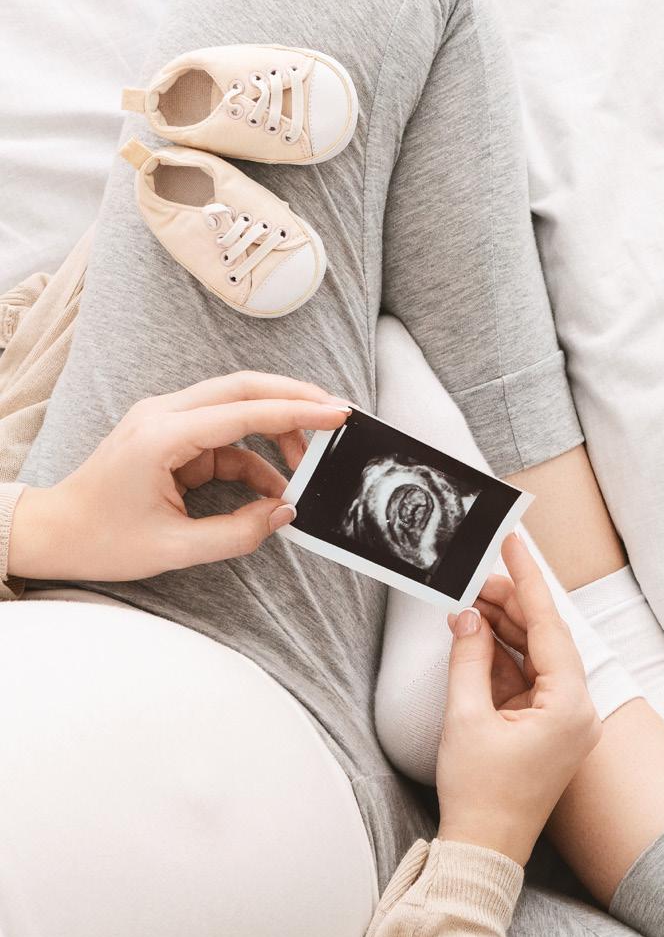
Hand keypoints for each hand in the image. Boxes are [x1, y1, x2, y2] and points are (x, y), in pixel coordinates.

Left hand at [7, 371, 351, 581]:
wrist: (54, 533)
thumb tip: (285, 512)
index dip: (295, 412)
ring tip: (308, 462)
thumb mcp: (174, 549)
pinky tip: (275, 484)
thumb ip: (237, 532)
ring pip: (237, 404)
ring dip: (277, 427)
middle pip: (244, 387)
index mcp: (161, 437)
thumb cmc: (101, 540)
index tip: (335, 415)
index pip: (243, 411)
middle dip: (295, 399)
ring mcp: (166, 419)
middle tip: (336, 416)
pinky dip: (255, 455)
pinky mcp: (172, 434)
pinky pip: (226, 435)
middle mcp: (164, 415)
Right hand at [436, 532, 601, 864]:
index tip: (516, 544)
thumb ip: (469, 658)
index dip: (529, 581)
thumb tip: (469, 618)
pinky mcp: (548, 730)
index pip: (549, 626)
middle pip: (545, 639)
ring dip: (504, 630)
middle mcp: (578, 711)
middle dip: (510, 606)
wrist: (484, 852)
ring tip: (470, 602)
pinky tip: (477, 636)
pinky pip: (528, 681)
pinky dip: (502, 659)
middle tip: (477, 576)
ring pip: (535, 657)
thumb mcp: (466, 717)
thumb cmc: (480, 795)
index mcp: (571, 706)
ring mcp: (565, 721)